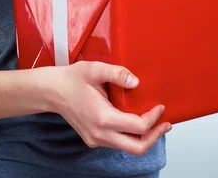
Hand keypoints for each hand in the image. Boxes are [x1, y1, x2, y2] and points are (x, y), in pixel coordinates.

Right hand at [51, 60, 170, 155]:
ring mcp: (96, 139)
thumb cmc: (71, 80)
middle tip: (166, 124)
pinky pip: (117, 143)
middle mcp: (100, 134)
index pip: (138, 128)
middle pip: (136, 147)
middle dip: (154, 137)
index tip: (160, 107)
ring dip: (143, 137)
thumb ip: (118, 73)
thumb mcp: (95, 69)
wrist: (52, 91)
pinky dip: (131, 135)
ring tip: (155, 123)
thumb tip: (136, 82)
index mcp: (103, 118)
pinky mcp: (93, 138)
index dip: (153, 119)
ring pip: (127, 147)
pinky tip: (136, 121)